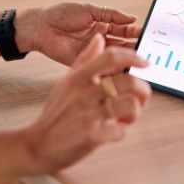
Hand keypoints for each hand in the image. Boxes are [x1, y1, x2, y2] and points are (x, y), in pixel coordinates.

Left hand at [16, 3, 140, 65]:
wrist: (41, 27)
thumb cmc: (62, 14)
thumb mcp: (89, 9)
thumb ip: (111, 14)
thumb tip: (132, 18)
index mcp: (103, 24)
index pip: (125, 29)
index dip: (136, 31)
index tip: (149, 33)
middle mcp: (101, 38)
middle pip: (123, 44)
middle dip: (136, 45)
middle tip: (149, 49)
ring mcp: (94, 50)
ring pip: (115, 55)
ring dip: (127, 56)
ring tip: (140, 58)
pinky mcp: (86, 61)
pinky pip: (102, 64)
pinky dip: (113, 66)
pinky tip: (124, 68)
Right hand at [22, 34, 150, 173]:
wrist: (37, 145)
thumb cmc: (56, 113)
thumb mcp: (67, 82)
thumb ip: (85, 59)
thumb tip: (99, 38)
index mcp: (80, 77)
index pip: (111, 57)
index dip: (133, 57)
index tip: (145, 63)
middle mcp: (85, 93)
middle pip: (130, 81)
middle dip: (143, 91)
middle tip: (140, 99)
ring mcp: (89, 115)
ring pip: (130, 105)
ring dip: (135, 113)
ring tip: (126, 117)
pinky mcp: (92, 136)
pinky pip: (121, 131)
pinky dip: (121, 132)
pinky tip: (114, 131)